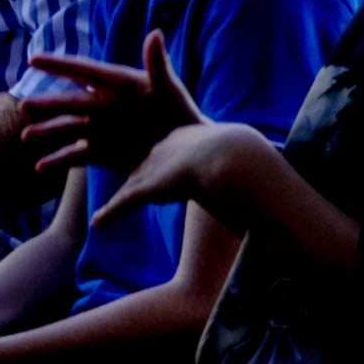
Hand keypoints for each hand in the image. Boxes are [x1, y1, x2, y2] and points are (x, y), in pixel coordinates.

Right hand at [22, 30, 205, 172]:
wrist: (191, 152)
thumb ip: (158, 65)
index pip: (82, 71)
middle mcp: (102, 106)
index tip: (33, 59)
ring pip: (67, 130)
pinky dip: (58, 160)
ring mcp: (100, 130)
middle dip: (46, 104)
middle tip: (24, 105)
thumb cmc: (182, 115)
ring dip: (47, 133)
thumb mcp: (170, 90)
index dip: (58, 65)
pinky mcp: (103, 154)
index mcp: (116, 85)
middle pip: (69, 103)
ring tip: (27, 137)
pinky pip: (76, 156)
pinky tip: (41, 166)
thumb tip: (155, 33)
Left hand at [90, 122, 262, 227]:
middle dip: (131, 172)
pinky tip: (97, 224)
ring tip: (103, 207)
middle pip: (140, 164)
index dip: (159, 161)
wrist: (231, 156)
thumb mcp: (243, 157)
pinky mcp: (147, 187)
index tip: (154, 168)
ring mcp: (153, 170)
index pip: (165, 152)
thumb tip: (266, 177)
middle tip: (121, 179)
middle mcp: (161, 152)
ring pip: (128, 186)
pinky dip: (109, 214)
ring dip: (115, 199)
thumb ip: (244, 168)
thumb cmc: (245, 157)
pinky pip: (123, 203)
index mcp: (184, 139)